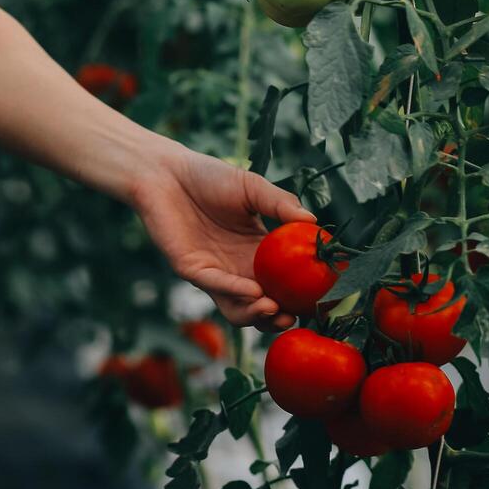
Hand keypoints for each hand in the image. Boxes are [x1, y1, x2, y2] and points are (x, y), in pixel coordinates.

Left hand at [129, 147, 316, 331]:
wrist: (166, 171)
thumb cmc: (209, 177)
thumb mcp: (253, 188)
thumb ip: (280, 204)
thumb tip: (315, 222)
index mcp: (258, 250)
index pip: (285, 281)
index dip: (302, 293)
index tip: (322, 297)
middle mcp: (238, 267)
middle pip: (264, 305)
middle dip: (281, 316)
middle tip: (296, 315)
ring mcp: (214, 271)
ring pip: (238, 308)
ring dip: (257, 314)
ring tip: (274, 308)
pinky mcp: (190, 268)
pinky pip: (215, 285)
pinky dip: (234, 290)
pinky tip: (252, 290)